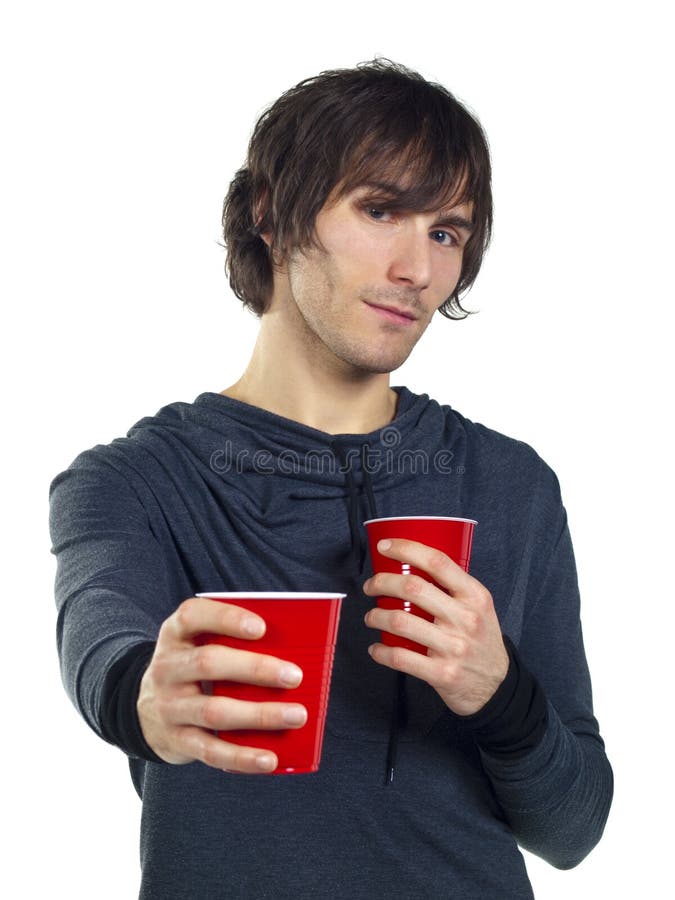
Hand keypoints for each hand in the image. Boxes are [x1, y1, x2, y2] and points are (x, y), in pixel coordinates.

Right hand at [137, 596, 306, 772]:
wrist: (144, 710)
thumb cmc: (192, 667)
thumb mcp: (198, 644)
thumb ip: (231, 640)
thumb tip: (295, 649)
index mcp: (175, 634)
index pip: (193, 616)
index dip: (227, 619)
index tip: (262, 628)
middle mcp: (166, 668)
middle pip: (208, 664)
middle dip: (255, 669)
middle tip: (295, 676)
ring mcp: (168, 706)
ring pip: (214, 711)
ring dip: (259, 715)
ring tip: (297, 715)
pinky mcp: (175, 740)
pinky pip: (210, 750)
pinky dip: (242, 756)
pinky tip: (270, 759)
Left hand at [363, 539, 508, 715]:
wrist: (496, 685)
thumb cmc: (480, 638)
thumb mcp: (479, 606)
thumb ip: (453, 587)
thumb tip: (410, 563)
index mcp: (475, 596)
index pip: (437, 562)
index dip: (406, 549)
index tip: (384, 547)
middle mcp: (466, 619)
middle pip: (412, 588)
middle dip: (381, 582)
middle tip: (371, 586)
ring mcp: (454, 647)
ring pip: (401, 622)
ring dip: (376, 616)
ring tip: (371, 617)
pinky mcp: (442, 674)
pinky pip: (400, 658)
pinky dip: (380, 651)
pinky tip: (376, 648)